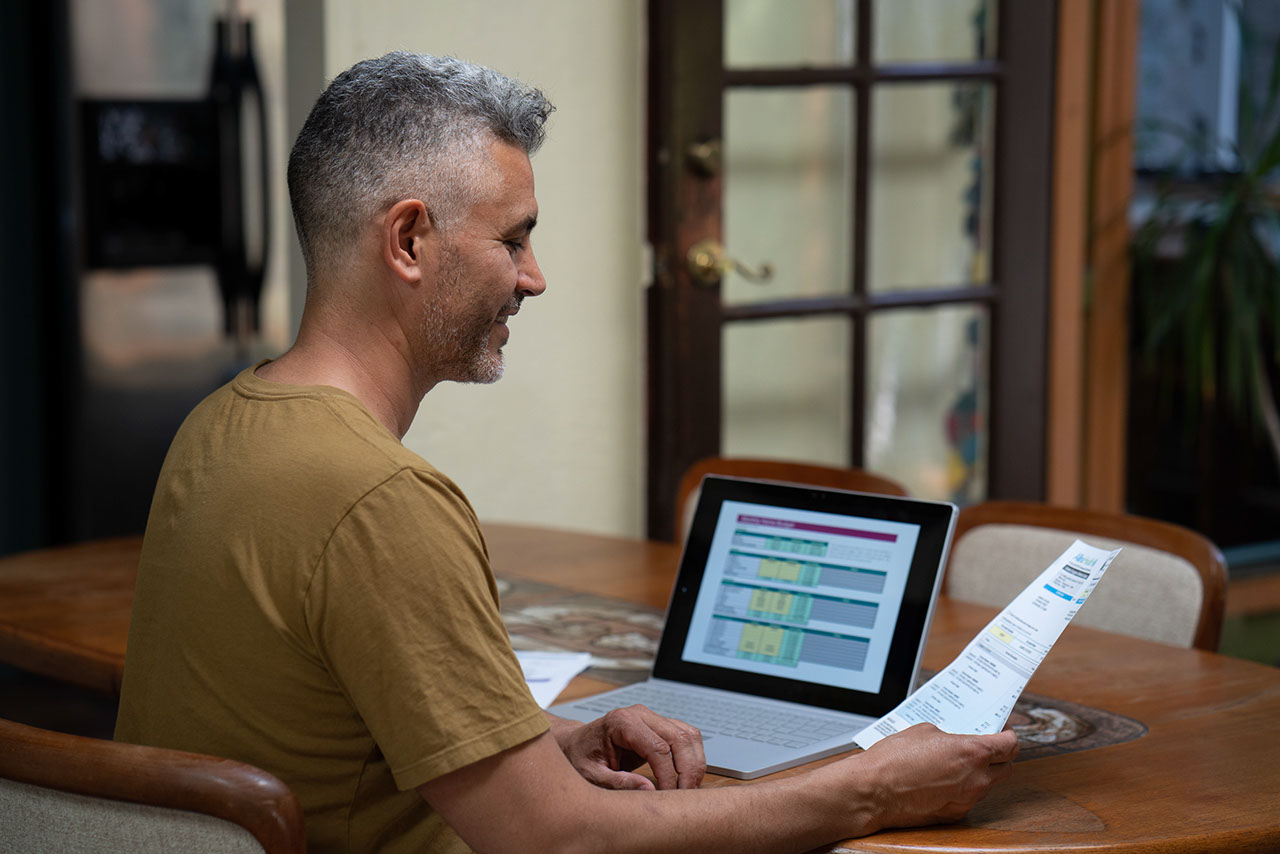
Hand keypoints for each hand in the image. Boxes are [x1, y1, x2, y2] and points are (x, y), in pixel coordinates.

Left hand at [546, 706, 705, 790]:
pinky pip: (686, 736)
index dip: (667, 774)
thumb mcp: (592, 775)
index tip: (667, 795)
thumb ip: (619, 783)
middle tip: (685, 795)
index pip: (657, 747)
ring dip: (695, 763)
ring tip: (689, 789)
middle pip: (679, 738)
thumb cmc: (581, 757)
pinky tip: (687, 777)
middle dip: (687, 770)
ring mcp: (652, 717)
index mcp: (622, 722)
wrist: (577, 743)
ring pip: (689, 735)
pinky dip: (693, 757)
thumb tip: (650, 790)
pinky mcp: (660, 725)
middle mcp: (640, 714)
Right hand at [852, 723, 1017, 830]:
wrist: (873, 791)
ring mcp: (967, 799)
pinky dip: (962, 788)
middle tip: (984, 745)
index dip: (1009, 735)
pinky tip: (943, 779)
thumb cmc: (893, 760)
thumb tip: (956, 740)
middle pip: (1006, 767)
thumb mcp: (924, 731)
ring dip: (979, 772)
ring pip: (987, 783)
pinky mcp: (955, 814)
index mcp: (972, 752)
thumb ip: (949, 735)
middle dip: (998, 755)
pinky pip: (969, 797)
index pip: (1010, 745)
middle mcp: (976, 779)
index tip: (1002, 730)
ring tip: (956, 761)